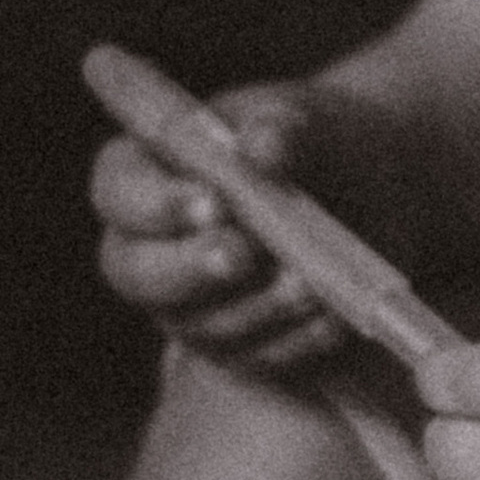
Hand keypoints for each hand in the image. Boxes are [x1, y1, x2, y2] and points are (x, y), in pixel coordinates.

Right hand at [90, 79, 345, 376]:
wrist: (360, 191)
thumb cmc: (309, 144)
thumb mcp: (304, 121)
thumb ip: (280, 127)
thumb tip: (262, 146)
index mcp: (144, 174)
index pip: (119, 191)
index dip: (156, 203)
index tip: (215, 202)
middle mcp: (150, 250)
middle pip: (139, 273)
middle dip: (194, 267)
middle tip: (244, 254)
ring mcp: (189, 308)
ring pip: (204, 323)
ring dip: (258, 305)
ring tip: (308, 283)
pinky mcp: (238, 349)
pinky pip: (258, 358)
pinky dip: (298, 338)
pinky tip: (334, 317)